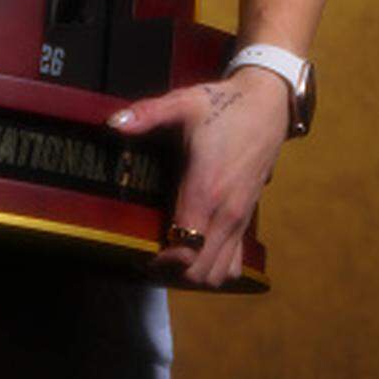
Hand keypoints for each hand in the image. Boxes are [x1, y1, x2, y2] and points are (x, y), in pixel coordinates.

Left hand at [108, 67, 289, 286]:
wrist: (267, 106)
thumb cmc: (222, 105)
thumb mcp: (182, 102)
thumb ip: (147, 114)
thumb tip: (112, 123)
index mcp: (205, 190)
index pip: (185, 249)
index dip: (159, 261)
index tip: (137, 252)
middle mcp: (225, 213)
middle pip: (199, 272)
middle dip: (170, 274)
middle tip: (145, 257)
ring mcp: (240, 220)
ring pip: (218, 275)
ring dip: (191, 275)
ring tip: (166, 258)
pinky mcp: (247, 220)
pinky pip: (234, 264)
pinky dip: (213, 268)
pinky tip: (193, 252)